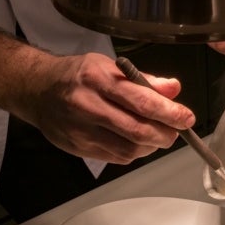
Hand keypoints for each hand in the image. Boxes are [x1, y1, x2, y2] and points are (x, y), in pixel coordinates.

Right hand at [17, 52, 195, 163]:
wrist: (37, 90)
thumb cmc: (78, 76)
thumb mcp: (110, 66)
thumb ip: (144, 80)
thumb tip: (174, 89)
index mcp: (98, 80)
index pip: (142, 102)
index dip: (170, 113)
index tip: (186, 118)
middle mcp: (88, 106)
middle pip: (138, 131)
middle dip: (165, 135)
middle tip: (175, 131)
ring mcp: (82, 131)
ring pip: (129, 150)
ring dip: (151, 146)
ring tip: (156, 136)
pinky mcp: (79, 148)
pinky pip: (117, 158)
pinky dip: (134, 152)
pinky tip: (136, 141)